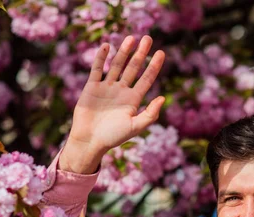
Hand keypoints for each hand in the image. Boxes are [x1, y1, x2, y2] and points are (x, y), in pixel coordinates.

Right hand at [59, 35, 165, 173]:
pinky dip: (101, 58)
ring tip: (131, 38)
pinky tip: (107, 46)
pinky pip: (97, 69)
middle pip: (133, 68)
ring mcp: (107, 88)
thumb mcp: (135, 127)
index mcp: (133, 100)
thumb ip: (150, 114)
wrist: (90, 141)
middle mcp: (121, 91)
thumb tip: (163, 98)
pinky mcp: (92, 87)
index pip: (147, 79)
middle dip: (140, 54)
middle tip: (148, 38)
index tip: (161, 52)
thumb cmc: (113, 137)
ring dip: (124, 52)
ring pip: (117, 65)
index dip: (154, 66)